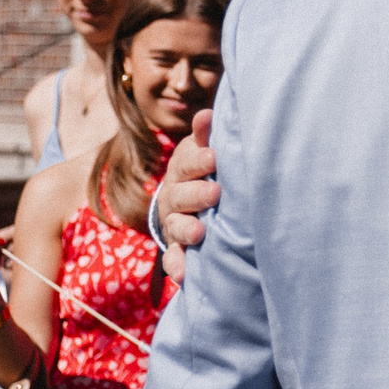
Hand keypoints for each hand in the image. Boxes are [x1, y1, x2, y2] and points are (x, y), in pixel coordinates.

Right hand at [158, 109, 220, 279]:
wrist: (187, 205)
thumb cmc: (203, 172)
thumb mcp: (203, 151)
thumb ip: (206, 136)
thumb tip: (207, 114)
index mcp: (183, 171)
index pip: (185, 163)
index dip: (198, 160)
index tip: (213, 157)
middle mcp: (175, 198)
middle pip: (181, 195)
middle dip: (196, 194)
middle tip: (215, 193)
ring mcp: (174, 224)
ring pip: (176, 227)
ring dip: (186, 230)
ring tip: (200, 233)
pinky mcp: (177, 248)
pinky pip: (173, 259)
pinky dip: (178, 266)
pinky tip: (186, 275)